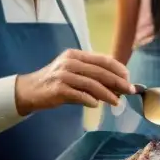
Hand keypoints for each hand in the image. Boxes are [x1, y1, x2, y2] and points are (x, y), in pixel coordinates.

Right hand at [15, 50, 133, 114]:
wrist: (30, 90)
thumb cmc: (56, 81)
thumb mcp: (73, 72)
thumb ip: (92, 75)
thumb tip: (117, 86)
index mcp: (76, 55)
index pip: (103, 59)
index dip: (118, 69)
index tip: (129, 78)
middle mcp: (70, 62)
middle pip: (100, 72)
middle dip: (118, 82)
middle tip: (130, 91)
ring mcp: (63, 75)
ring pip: (92, 84)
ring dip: (108, 94)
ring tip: (117, 102)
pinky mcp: (58, 89)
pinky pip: (79, 94)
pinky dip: (90, 100)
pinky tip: (97, 104)